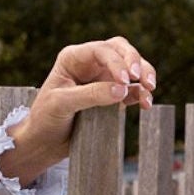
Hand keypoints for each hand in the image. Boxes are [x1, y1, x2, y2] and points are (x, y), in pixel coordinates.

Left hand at [1, 38, 156, 183]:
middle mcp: (89, 64)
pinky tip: (146, 103)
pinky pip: (132, 90)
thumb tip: (122, 88)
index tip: (125, 80)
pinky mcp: (111, 97)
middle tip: (142, 78)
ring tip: (150, 88)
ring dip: (144, 74)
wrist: (43, 143)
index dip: (117, 62)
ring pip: (130, 67)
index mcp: (73, 58)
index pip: (101, 50)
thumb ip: (91, 95)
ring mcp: (102, 79)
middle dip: (135, 61)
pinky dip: (142, 94)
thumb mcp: (62, 104)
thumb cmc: (45, 119)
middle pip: (120, 50)